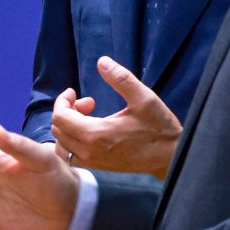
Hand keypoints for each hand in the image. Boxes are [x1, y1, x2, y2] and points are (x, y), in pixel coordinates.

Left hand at [51, 56, 181, 178]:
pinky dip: (71, 141)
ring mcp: (92, 162)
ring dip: (68, 126)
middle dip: (67, 111)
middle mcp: (88, 151)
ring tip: (89, 116)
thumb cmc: (159, 128)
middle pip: (58, 128)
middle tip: (89, 103)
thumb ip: (121, 79)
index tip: (74, 92)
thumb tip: (102, 61)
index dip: (62, 100)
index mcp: (96, 133)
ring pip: (62, 143)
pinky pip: (70, 155)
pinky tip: (89, 131)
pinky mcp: (97, 167)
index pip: (60, 116)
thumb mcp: (144, 98)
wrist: (171, 158)